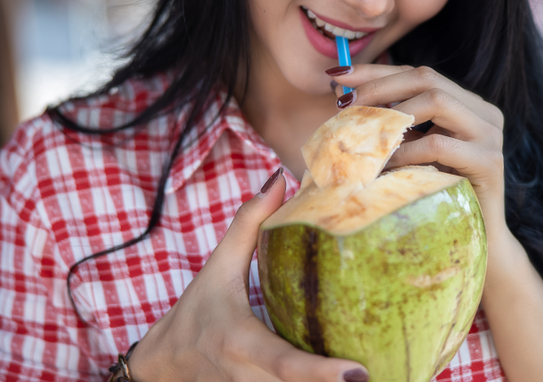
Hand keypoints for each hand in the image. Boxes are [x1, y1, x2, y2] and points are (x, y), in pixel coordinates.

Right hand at [126, 171, 368, 381]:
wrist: (160, 366)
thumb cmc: (194, 313)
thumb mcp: (216, 266)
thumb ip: (248, 223)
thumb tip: (279, 179)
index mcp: (240, 343)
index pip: (284, 364)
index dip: (320, 373)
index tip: (358, 372)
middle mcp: (247, 377)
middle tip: (382, 374)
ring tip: (381, 377)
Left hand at [330, 65, 507, 237]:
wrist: (477, 236)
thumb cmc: (438, 193)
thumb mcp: (416, 151)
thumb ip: (396, 124)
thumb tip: (343, 97)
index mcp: (469, 105)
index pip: (420, 75)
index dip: (378, 71)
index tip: (340, 75)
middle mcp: (485, 113)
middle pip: (428, 79)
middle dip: (381, 86)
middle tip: (345, 103)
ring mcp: (490, 135)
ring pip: (438, 101)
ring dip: (394, 114)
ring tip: (366, 132)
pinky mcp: (489, 160)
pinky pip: (438, 144)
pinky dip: (407, 150)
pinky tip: (387, 162)